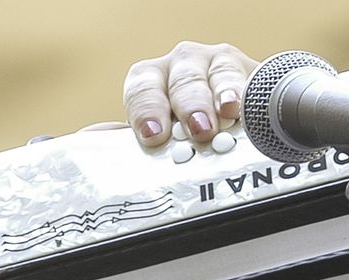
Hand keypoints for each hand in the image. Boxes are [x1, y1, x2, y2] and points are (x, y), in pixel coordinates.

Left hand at [123, 41, 258, 146]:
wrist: (233, 124)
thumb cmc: (187, 136)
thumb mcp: (159, 140)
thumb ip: (134, 143)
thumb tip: (100, 146)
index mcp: (151, 81)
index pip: (142, 90)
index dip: (147, 111)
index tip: (153, 135)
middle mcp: (182, 66)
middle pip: (182, 81)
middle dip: (189, 106)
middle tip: (197, 130)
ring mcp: (216, 64)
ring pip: (216, 73)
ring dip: (221, 94)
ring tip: (227, 113)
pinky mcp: (248, 71)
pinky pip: (248, 78)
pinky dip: (248, 93)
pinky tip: (248, 106)